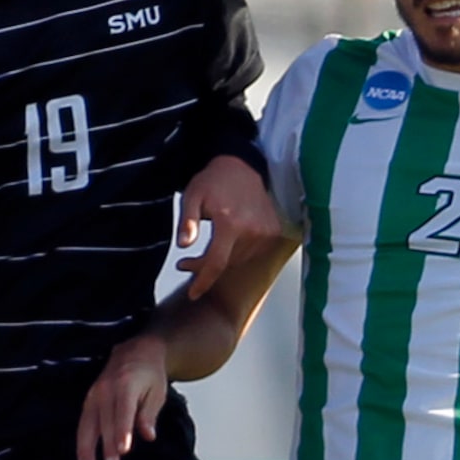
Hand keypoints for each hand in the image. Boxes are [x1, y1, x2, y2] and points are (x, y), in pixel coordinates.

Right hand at [76, 332, 168, 459]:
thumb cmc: (150, 375)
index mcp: (126, 385)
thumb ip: (149, 414)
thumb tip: (148, 435)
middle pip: (106, 422)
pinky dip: (82, 442)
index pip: (124, 412)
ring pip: (89, 425)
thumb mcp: (157, 392)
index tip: (123, 450)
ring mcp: (94, 395)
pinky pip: (83, 424)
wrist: (134, 352)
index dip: (123, 432)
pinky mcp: (88, 400)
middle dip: (108, 445)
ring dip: (87, 448)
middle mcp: (106, 389)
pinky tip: (83, 459)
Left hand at [175, 155, 284, 298]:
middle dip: (205, 267)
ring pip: (238, 261)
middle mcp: (253, 230)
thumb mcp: (192, 196)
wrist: (243, 165)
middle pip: (226, 264)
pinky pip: (252, 253)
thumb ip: (187, 222)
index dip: (203, 281)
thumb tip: (184, 246)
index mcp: (231, 223)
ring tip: (208, 248)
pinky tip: (229, 240)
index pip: (216, 263)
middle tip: (187, 262)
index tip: (193, 294)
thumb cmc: (215, 180)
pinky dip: (237, 252)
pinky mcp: (274, 231)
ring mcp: (266, 232)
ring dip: (222, 260)